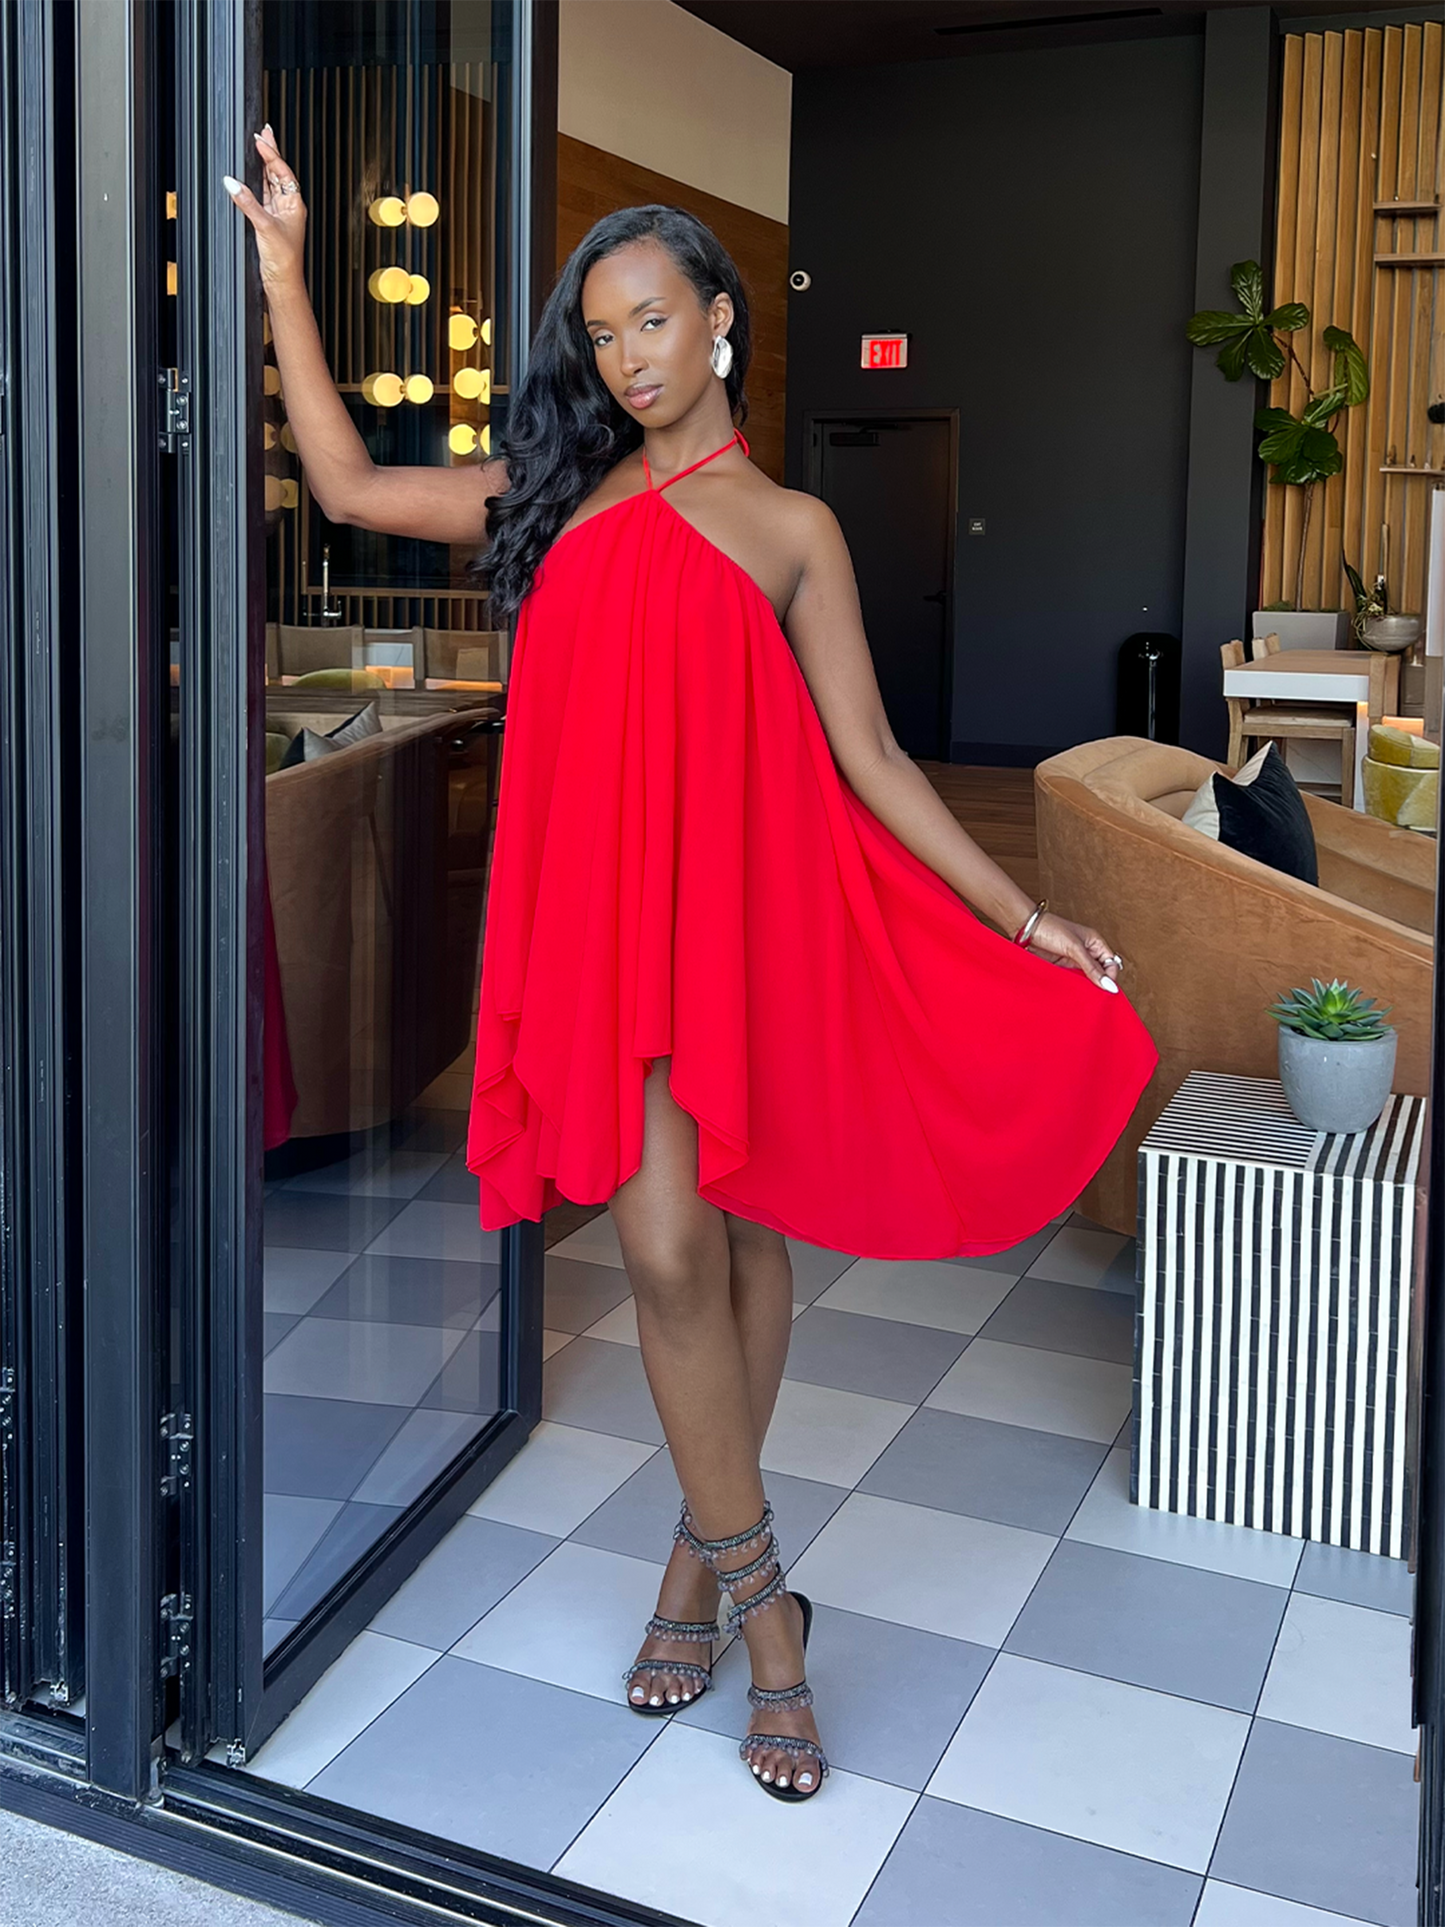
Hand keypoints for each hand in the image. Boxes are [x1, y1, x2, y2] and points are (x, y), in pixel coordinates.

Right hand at [223, 124, 306, 284]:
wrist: (282, 282)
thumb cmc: (284, 260)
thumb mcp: (264, 226)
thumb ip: (248, 203)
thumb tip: (232, 182)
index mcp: (294, 204)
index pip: (282, 171)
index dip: (271, 154)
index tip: (260, 138)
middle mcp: (288, 207)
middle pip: (277, 173)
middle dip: (270, 152)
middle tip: (263, 132)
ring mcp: (278, 214)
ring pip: (269, 183)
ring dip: (263, 165)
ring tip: (258, 145)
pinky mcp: (268, 222)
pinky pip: (262, 196)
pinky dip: (256, 183)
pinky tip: (250, 175)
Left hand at [1025, 913, 1123, 992]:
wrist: (1026, 929)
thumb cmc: (1050, 928)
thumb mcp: (1075, 948)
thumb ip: (1091, 967)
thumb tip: (1109, 985)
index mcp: (1095, 943)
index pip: (1111, 964)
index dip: (1110, 977)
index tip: (1105, 989)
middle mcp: (1087, 952)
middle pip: (1100, 973)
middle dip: (1098, 983)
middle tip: (1095, 995)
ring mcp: (1074, 960)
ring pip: (1086, 978)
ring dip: (1085, 986)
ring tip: (1083, 994)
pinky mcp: (1062, 967)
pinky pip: (1073, 980)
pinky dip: (1074, 986)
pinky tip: (1072, 991)